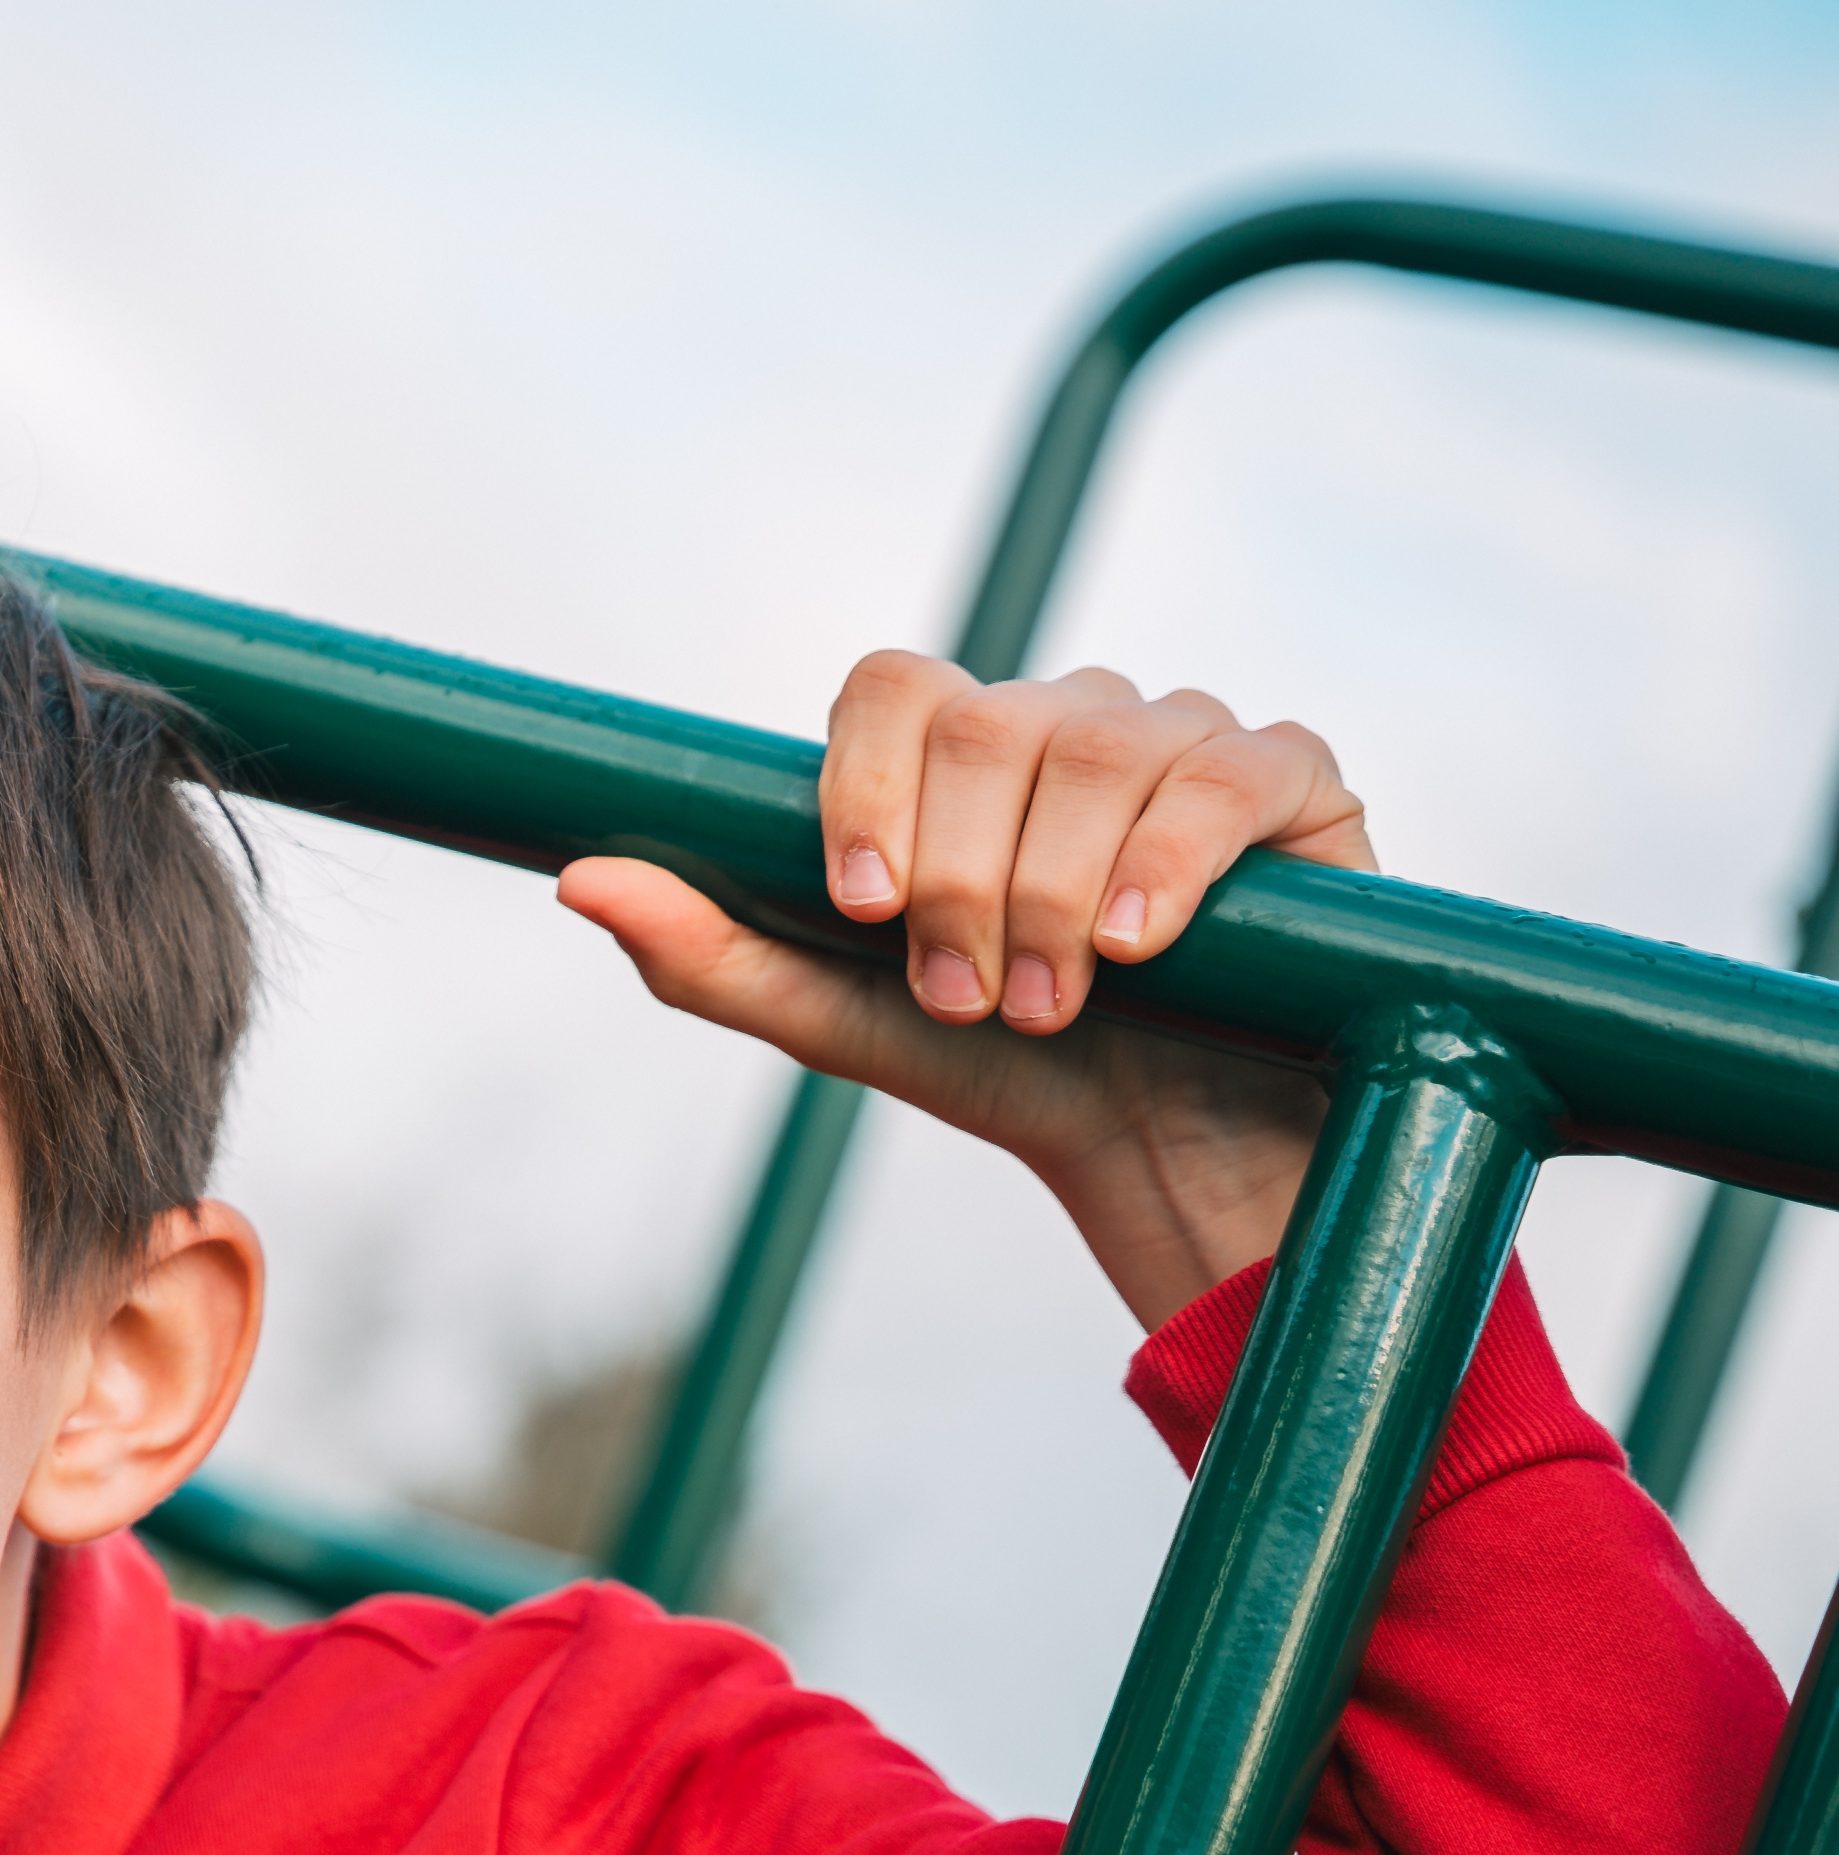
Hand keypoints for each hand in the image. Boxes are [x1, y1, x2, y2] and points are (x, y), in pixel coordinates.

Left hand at [559, 657, 1372, 1329]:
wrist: (1158, 1151)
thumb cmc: (1001, 1068)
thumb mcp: (841, 1023)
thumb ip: (711, 954)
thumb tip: (578, 880)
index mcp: (960, 754)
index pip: (893, 687)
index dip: (868, 786)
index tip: (862, 908)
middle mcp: (1068, 721)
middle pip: (988, 725)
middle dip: (960, 877)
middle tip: (966, 995)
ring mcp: (1186, 738)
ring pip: (1099, 749)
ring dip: (1051, 893)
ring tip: (1051, 1002)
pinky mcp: (1292, 782)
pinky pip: (1227, 770)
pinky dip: (1168, 861)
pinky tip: (1137, 944)